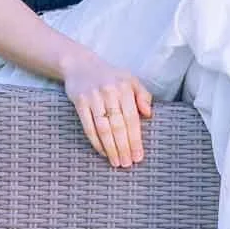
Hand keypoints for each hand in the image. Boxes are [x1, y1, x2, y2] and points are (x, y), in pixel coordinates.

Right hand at [60, 52, 153, 167]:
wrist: (81, 65)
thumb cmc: (111, 76)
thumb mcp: (130, 80)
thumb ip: (143, 95)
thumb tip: (149, 114)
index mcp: (125, 87)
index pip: (132, 118)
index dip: (136, 139)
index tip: (139, 156)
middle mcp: (110, 92)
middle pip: (118, 125)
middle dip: (124, 147)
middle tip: (128, 163)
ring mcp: (93, 97)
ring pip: (103, 128)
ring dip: (110, 148)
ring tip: (116, 162)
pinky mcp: (79, 102)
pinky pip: (88, 126)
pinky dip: (96, 141)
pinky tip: (102, 152)